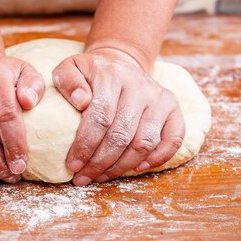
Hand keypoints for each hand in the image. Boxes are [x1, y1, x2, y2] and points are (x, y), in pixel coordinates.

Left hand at [52, 47, 184, 185]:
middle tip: (83, 178)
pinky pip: (173, 139)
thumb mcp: (70, 67)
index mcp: (112, 76)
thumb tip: (80, 100)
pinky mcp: (173, 108)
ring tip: (100, 177)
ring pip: (144, 143)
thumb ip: (67, 80)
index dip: (85, 146)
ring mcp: (159, 98)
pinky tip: (135, 169)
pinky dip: (157, 159)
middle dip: (99, 163)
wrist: (119, 62)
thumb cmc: (90, 73)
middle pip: (121, 135)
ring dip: (121, 166)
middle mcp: (140, 86)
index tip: (72, 165)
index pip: (100, 117)